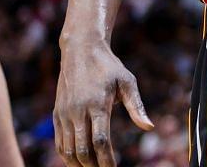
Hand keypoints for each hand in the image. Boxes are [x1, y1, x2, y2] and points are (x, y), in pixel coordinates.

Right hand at [55, 39, 152, 166]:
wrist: (80, 51)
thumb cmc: (109, 67)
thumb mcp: (127, 82)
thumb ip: (137, 106)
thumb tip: (149, 127)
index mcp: (97, 104)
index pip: (100, 140)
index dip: (107, 159)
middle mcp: (77, 112)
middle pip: (82, 149)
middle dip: (93, 166)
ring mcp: (64, 114)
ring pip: (68, 149)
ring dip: (79, 164)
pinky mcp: (57, 114)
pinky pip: (59, 142)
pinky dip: (67, 155)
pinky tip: (78, 161)